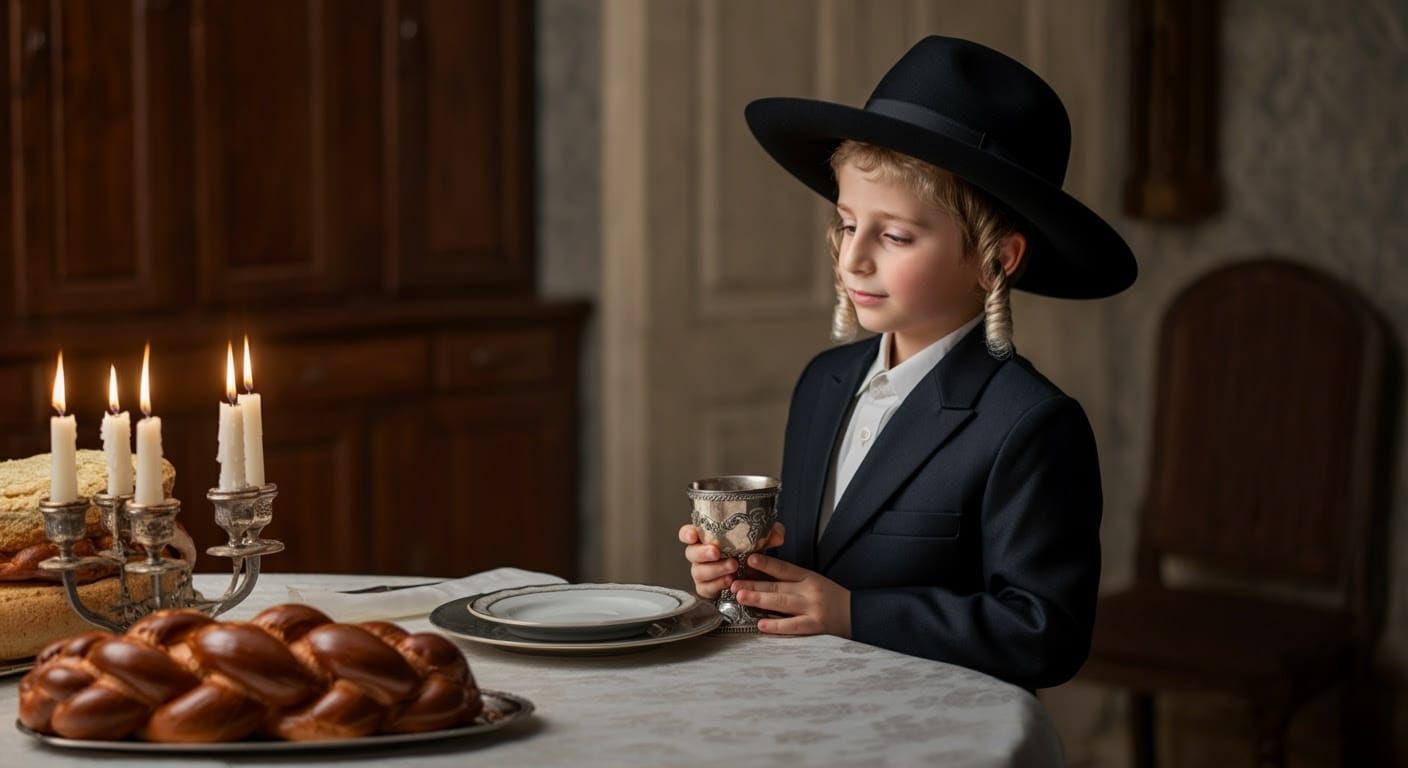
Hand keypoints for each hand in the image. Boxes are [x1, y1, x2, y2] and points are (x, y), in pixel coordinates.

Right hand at [678, 522, 784, 598]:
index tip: (693, 534)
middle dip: (702, 552)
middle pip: (691, 553)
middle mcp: (700, 555)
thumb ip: (770, 534)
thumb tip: (778, 535)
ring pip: (698, 572)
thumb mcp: (763, 540)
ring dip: (715, 569)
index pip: (688, 533)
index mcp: (708, 538)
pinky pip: (706, 589)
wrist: (757, 578)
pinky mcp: (707, 589)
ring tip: (732, 567)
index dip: (687, 533)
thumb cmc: (751, 553)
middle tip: (716, 552)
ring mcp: (702, 573)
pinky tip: (729, 582)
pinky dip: (718, 585)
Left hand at [732, 554, 850, 637]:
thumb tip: (761, 577)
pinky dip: (775, 625)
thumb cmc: (829, 597)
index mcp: (808, 577)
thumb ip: (791, 580)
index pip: (784, 568)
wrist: (855, 613)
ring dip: (759, 600)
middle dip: (754, 584)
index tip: (749, 559)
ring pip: (781, 603)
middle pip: (778, 586)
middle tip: (734, 583)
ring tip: (741, 597)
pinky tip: (760, 624)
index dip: (767, 564)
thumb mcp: (813, 581)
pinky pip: (792, 626)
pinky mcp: (814, 626)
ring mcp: (811, 608)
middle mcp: (809, 590)